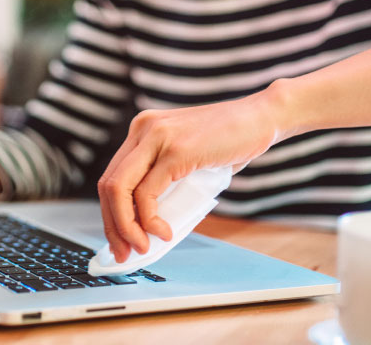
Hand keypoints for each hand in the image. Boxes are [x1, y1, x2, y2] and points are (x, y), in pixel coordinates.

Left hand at [97, 88, 281, 262]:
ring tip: (143, 247)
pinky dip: (149, 220)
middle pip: (108, 185)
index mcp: (143, 129)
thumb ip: (169, 181)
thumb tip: (153, 223)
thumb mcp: (190, 159)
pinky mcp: (175, 150)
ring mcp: (158, 137)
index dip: (111, 214)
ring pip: (119, 189)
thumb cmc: (232, 140)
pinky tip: (164, 232)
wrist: (262, 117)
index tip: (120, 241)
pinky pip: (147, 194)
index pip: (112, 177)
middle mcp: (143, 129)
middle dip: (113, 226)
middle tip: (125, 253)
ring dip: (127, 227)